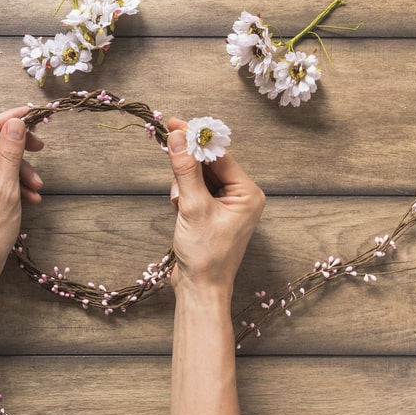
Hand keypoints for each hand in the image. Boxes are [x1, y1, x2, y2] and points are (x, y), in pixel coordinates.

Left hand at [0, 107, 43, 278]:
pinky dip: (9, 179)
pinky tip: (27, 195)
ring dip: (17, 167)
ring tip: (36, 187)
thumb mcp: (6, 191)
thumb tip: (14, 124)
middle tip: (40, 146)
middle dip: (16, 143)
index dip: (11, 118)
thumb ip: (9, 154)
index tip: (34, 114)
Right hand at [166, 118, 264, 297]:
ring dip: (184, 184)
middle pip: (210, 164)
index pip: (220, 155)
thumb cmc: (205, 255)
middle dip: (188, 166)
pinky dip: (183, 195)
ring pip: (199, 177)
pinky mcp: (212, 214)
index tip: (174, 124)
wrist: (200, 290)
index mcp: (248, 193)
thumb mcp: (193, 207)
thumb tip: (178, 138)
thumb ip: (185, 170)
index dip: (197, 139)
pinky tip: (179, 209)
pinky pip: (196, 191)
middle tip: (167, 148)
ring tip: (179, 205)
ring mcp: (227, 207)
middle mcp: (241, 197)